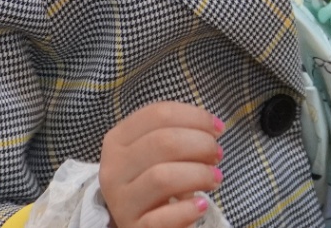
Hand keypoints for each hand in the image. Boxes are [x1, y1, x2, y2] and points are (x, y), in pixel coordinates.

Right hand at [100, 102, 224, 227]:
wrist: (142, 225)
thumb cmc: (155, 183)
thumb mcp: (156, 154)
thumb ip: (177, 134)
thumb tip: (213, 127)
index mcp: (117, 140)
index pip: (157, 114)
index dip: (194, 117)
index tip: (217, 128)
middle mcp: (113, 168)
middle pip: (162, 142)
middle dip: (200, 144)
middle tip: (217, 155)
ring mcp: (120, 201)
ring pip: (161, 177)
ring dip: (198, 174)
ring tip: (214, 178)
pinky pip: (162, 217)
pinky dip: (188, 209)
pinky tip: (201, 206)